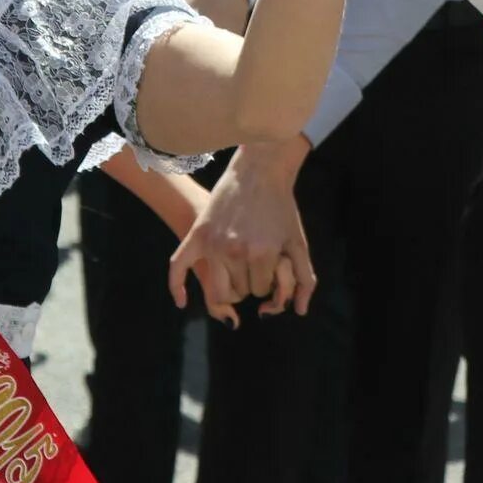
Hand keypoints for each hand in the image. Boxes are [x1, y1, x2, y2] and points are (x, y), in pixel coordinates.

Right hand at [168, 141, 316, 325]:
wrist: (260, 170)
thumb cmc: (281, 207)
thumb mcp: (298, 241)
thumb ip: (304, 278)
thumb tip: (299, 312)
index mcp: (262, 254)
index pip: (261, 291)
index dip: (267, 281)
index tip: (270, 265)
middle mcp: (235, 251)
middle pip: (239, 292)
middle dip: (248, 283)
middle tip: (254, 264)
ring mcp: (213, 243)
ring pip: (217, 289)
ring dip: (228, 285)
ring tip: (237, 269)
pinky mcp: (197, 234)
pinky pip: (178, 267)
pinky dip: (177, 287)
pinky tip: (182, 302)